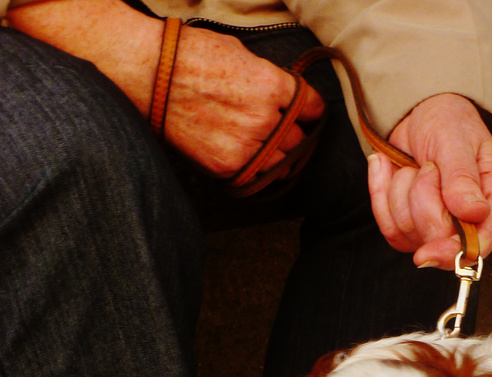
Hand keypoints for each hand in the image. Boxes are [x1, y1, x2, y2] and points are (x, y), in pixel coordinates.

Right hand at [164, 26, 324, 177]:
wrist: (150, 76)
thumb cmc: (190, 57)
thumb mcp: (240, 54)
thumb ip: (268, 78)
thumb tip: (283, 93)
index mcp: (273, 86)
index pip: (312, 107)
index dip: (311, 111)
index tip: (308, 114)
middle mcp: (265, 120)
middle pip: (298, 139)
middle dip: (292, 134)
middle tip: (283, 131)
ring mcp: (247, 147)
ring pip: (282, 163)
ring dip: (278, 157)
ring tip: (266, 148)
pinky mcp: (228, 167)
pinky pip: (256, 178)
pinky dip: (256, 171)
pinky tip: (248, 159)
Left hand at [367, 94, 491, 268]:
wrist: (420, 113)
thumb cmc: (447, 121)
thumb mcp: (456, 139)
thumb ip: (463, 176)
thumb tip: (474, 213)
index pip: (482, 241)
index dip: (455, 252)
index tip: (428, 252)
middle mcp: (469, 220)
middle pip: (436, 237)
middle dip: (421, 199)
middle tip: (427, 168)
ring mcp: (438, 227)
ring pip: (408, 232)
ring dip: (400, 191)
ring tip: (414, 166)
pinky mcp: (412, 227)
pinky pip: (389, 227)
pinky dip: (381, 194)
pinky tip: (388, 169)